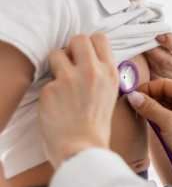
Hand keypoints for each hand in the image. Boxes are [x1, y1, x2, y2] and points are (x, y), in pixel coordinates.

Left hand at [37, 33, 119, 166]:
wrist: (83, 148)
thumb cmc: (96, 125)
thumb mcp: (110, 94)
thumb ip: (102, 74)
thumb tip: (87, 58)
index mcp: (110, 73)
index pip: (99, 38)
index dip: (89, 44)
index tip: (85, 54)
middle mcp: (92, 71)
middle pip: (78, 39)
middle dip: (71, 49)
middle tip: (70, 64)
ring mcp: (70, 79)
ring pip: (56, 53)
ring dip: (56, 65)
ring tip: (61, 83)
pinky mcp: (51, 89)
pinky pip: (46, 79)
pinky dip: (49, 90)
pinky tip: (56, 104)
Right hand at [126, 78, 171, 186]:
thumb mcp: (168, 123)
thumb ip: (149, 108)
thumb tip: (133, 96)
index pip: (164, 83)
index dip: (146, 89)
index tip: (131, 96)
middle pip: (162, 91)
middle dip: (147, 98)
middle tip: (130, 105)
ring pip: (161, 102)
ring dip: (148, 107)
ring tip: (136, 112)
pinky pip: (162, 112)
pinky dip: (153, 114)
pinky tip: (144, 119)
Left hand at [145, 34, 171, 96]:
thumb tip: (162, 36)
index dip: (169, 41)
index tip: (158, 34)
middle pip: (165, 60)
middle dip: (151, 48)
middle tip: (142, 37)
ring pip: (156, 68)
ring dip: (146, 56)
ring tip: (141, 45)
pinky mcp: (169, 87)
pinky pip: (153, 75)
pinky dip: (146, 66)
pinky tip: (143, 58)